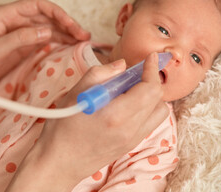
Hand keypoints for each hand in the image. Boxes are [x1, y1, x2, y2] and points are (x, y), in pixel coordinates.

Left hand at [0, 0, 89, 90]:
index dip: (57, 13)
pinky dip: (60, 42)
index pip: (39, 6)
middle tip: (83, 35)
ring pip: (50, 28)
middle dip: (67, 24)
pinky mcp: (25, 46)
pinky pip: (46, 40)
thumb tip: (47, 31)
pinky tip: (70, 46)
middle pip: (48, 17)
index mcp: (8, 14)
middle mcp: (18, 21)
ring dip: (66, 33)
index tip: (71, 24)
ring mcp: (23, 34)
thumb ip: (21, 38)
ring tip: (82, 40)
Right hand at [6, 53, 168, 191]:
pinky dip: (148, 108)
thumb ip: (100, 74)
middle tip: (137, 71)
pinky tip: (130, 104)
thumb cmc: (62, 127)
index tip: (151, 58)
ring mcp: (133, 139)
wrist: (60, 163)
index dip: (152, 70)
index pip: (149, 89)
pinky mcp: (132, 144)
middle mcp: (130, 129)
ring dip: (152, 95)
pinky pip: (152, 122)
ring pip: (160, 111)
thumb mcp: (75, 94)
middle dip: (151, 79)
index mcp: (116, 115)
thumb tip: (122, 65)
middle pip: (158, 98)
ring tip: (133, 89)